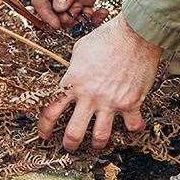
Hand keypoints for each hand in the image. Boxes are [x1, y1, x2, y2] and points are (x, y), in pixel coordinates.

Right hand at [31, 0, 139, 28]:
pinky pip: (84, 14)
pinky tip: (100, 13)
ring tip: (92, 14)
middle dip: (63, 18)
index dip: (45, 13)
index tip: (56, 24)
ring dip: (78, 19)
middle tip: (77, 18)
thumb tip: (58, 8)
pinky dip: (91, 18)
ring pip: (68, 15)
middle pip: (53, 10)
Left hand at [37, 15, 161, 150]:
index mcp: (74, 82)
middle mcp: (90, 96)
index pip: (52, 110)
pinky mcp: (130, 103)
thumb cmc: (107, 37)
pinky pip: (131, 127)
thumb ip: (73, 68)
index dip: (45, 127)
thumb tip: (71, 76)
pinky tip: (130, 127)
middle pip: (73, 132)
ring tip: (96, 143)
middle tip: (69, 146)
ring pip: (100, 137)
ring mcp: (110, 102)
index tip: (44, 134)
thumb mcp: (80, 49)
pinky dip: (132, 129)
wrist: (135, 33)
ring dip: (97, 143)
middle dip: (69, 144)